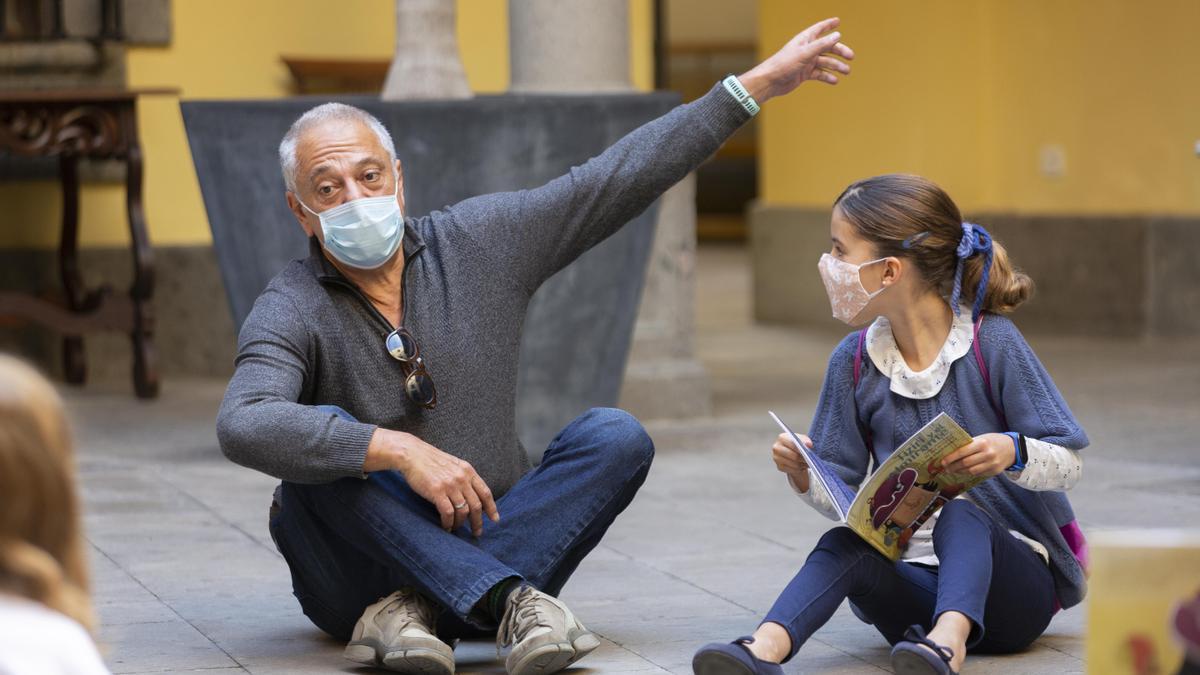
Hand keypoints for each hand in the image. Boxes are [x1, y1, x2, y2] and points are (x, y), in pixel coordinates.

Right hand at [367, 429, 499, 535]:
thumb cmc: (431, 461)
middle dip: (478, 522)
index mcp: (468, 471)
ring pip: (463, 511)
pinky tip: (446, 527)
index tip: (495, 519)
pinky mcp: (437, 491)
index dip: (492, 508)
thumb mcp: (454, 465)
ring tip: (456, 529)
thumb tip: (472, 496)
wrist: (412, 454)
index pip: (485, 492)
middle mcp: (462, 478)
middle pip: (476, 505)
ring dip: (460, 524)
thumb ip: (464, 478)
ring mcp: (450, 485)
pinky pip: (448, 513)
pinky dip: (448, 523)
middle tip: (476, 532)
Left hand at [738, 17, 853, 103]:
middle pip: (827, 47)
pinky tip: (835, 81)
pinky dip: (827, 77)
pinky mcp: (804, 74)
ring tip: (846, 71)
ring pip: (825, 62)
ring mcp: (805, 62)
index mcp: (805, 40)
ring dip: (836, 66)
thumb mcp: (805, 54)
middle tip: (851, 57)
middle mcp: (806, 50)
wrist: (770, 82)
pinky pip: (819, 74)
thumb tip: (838, 35)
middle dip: (839, 51)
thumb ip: (822, 45)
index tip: (838, 21)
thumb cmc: (784, 64)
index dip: (828, 24)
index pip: (819, 29)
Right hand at [773, 432, 811, 491]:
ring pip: (794, 464)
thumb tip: (808, 444)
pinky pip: (792, 470)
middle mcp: (777, 448)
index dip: (802, 448)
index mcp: (782, 438)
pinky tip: (801, 466)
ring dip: (802, 465)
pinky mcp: (779, 467)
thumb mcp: (801, 439)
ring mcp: (777, 458)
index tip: (809, 451)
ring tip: (807, 463)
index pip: (793, 444)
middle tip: (811, 460)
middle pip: (794, 456)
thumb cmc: (795, 444)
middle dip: (804, 459)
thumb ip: (805, 440)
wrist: (790, 451)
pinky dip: (799, 469)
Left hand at [941, 433, 1015, 477]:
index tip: (943, 461)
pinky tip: (963, 472)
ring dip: (960, 472)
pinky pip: (978, 474)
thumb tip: (952, 451)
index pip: (963, 451)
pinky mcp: (995, 471)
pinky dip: (969, 473)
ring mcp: (992, 464)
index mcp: (982, 443)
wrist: (1013, 448)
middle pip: (966, 463)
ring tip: (953, 471)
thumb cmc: (993, 441)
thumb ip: (969, 444)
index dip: (951, 457)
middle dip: (953, 467)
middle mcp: (988, 454)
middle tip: (945, 468)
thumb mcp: (982, 438)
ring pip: (971, 471)